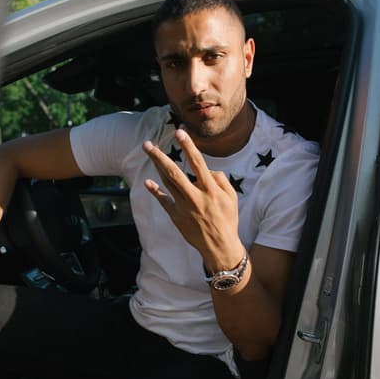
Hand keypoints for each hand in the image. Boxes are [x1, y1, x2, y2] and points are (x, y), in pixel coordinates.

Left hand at [142, 128, 243, 269]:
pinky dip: (155, 191)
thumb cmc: (227, 219)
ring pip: (167, 183)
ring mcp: (184, 207)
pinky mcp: (177, 217)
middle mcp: (195, 196)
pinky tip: (148, 182)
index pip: (197, 162)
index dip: (188, 146)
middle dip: (159, 156)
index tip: (179, 132)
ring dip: (156, 167)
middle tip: (147, 144)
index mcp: (210, 190)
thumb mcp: (232, 197)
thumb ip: (220, 180)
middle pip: (174, 172)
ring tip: (149, 152)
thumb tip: (208, 169)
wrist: (219, 246)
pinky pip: (164, 201)